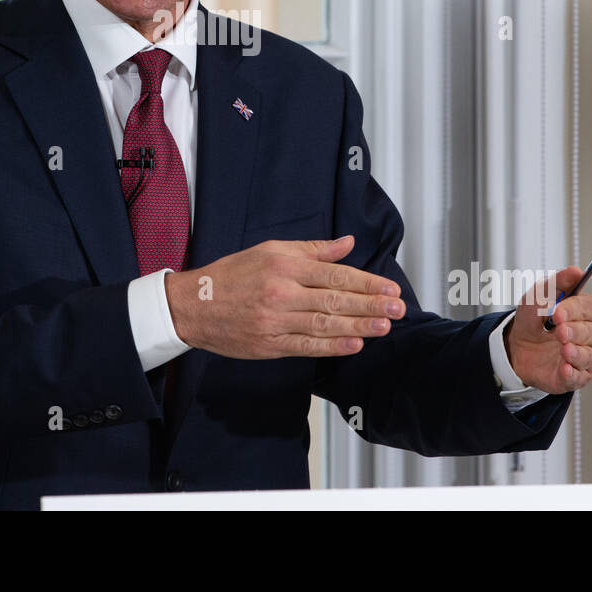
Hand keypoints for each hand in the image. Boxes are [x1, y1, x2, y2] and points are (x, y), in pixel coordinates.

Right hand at [164, 235, 405, 358]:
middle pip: (335, 300)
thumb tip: (346, 244)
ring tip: (385, 326)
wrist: (194, 306)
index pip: (334, 274)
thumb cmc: (231, 275)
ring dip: (359, 326)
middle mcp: (282, 292)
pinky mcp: (269, 345)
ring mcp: (276, 321)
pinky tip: (355, 344)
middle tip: (398, 309)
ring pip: (325, 325)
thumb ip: (311, 249)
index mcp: (284, 266)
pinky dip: (333, 347)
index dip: (365, 282)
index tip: (389, 288)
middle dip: (371, 304)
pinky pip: (307, 346)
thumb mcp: (269, 250)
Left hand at [504, 267, 591, 393]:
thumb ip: (557, 282)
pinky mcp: (576, 377)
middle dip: (578, 331)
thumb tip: (577, 271)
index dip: (577, 309)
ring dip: (577, 352)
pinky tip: (564, 367)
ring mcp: (587, 357)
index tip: (558, 310)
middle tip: (559, 330)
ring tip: (562, 348)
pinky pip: (580, 378)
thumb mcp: (539, 296)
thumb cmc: (534, 319)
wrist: (516, 346)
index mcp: (588, 312)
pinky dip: (573, 373)